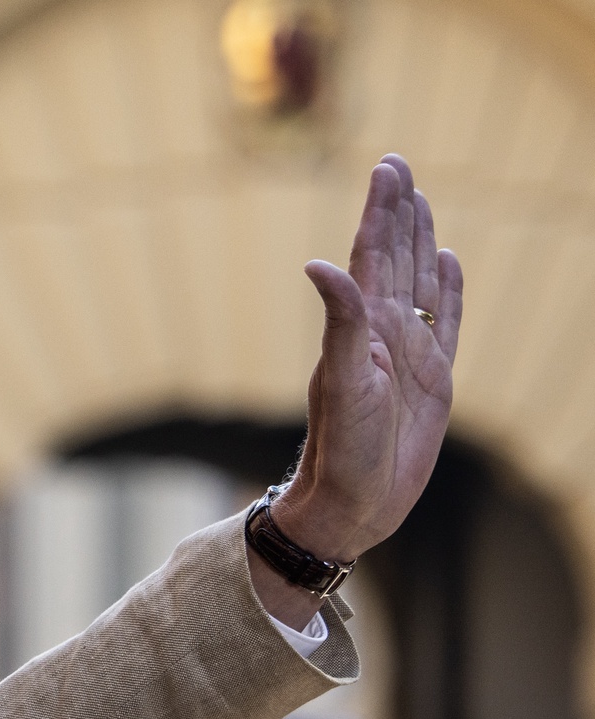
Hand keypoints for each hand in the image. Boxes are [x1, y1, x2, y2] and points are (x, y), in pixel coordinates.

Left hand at [276, 154, 462, 567]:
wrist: (353, 503)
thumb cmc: (342, 448)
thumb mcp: (341, 382)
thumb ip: (341, 322)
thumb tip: (318, 265)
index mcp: (364, 326)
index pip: (374, 254)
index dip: (381, 210)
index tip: (388, 166)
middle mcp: (386, 332)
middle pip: (396, 258)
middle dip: (398, 212)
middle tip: (398, 166)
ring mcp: (412, 352)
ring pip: (421, 282)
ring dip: (420, 241)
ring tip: (420, 202)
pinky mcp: (434, 378)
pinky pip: (447, 321)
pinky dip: (449, 289)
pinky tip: (447, 262)